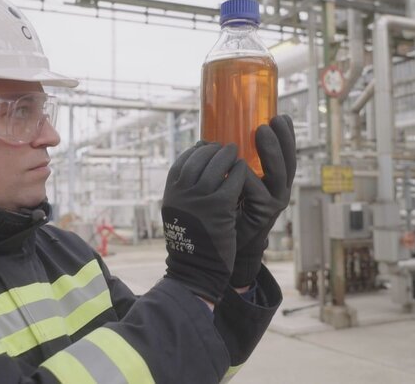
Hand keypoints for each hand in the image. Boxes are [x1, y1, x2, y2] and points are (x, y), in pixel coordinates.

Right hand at [162, 142, 246, 302]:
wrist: (196, 267)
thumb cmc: (191, 240)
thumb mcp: (178, 211)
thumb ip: (183, 191)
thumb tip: (194, 169)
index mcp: (171, 192)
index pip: (183, 161)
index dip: (196, 151)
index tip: (206, 147)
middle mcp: (182, 192)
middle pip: (199, 159)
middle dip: (213, 149)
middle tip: (225, 147)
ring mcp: (200, 198)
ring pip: (217, 165)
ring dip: (227, 155)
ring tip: (235, 152)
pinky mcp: (219, 207)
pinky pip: (233, 180)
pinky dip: (239, 171)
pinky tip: (243, 169)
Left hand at [230, 115, 296, 287]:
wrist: (223, 245)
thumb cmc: (226, 209)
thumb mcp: (232, 181)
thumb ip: (232, 164)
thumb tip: (217, 132)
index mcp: (274, 181)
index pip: (286, 154)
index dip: (285, 135)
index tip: (279, 114)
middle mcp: (279, 191)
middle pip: (288, 161)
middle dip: (283, 139)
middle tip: (274, 118)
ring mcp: (274, 204)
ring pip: (279, 175)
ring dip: (271, 152)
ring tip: (262, 131)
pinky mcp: (263, 216)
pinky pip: (257, 193)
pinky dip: (248, 178)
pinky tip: (241, 165)